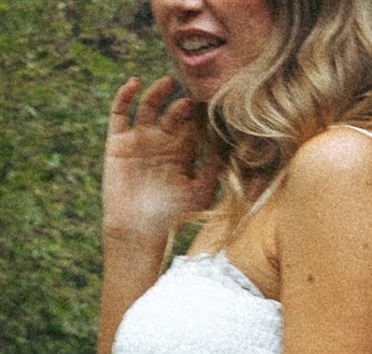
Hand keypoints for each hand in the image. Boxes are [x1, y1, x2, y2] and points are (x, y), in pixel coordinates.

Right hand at [104, 77, 219, 252]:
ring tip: (169, 83)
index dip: (199, 113)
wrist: (138, 231)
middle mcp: (161, 143)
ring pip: (148, 106)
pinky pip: (119, 112)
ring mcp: (139, 140)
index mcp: (181, 153)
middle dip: (182, 103)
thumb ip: (212, 171)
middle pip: (172, 113)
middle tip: (193, 95)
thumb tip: (231, 150)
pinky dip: (125, 95)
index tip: (212, 99)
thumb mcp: (199, 193)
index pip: (191, 125)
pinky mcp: (118, 141)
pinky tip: (135, 83)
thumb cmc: (172, 218)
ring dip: (158, 92)